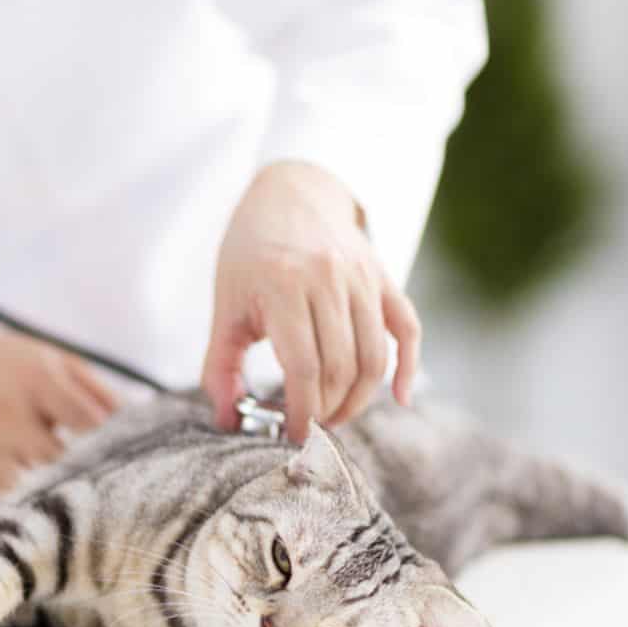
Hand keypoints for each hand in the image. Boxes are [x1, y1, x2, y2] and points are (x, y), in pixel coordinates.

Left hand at [200, 161, 421, 441]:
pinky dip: (407, 366)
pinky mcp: (384, 278)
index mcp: (284, 286)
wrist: (291, 192)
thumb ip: (220, 364)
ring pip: (375, 357)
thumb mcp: (226, 305)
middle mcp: (329, 279)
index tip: (294, 435)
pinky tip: (399, 397)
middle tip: (311, 428)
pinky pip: (407, 329)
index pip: (304, 367)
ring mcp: (362, 278)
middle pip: (341, 367)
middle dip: (327, 409)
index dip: (303, 411)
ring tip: (335, 416)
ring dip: (359, 399)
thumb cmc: (250, 252)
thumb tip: (225, 420)